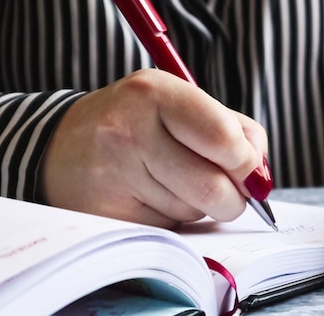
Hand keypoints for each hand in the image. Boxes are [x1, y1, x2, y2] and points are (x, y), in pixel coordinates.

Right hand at [39, 69, 270, 228]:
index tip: (251, 172)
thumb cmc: (139, 122)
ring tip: (172, 181)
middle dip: (233, 199)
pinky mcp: (106, 214)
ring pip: (192, 212)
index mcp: (155, 93)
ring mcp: (113, 175)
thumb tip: (260, 177)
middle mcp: (129, 131)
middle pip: (213, 187)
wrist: (62, 146)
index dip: (248, 163)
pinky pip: (167, 229)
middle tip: (227, 192)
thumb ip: (233, 130)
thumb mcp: (181, 103)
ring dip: (199, 206)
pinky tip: (151, 197)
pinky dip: (173, 220)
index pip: (223, 138)